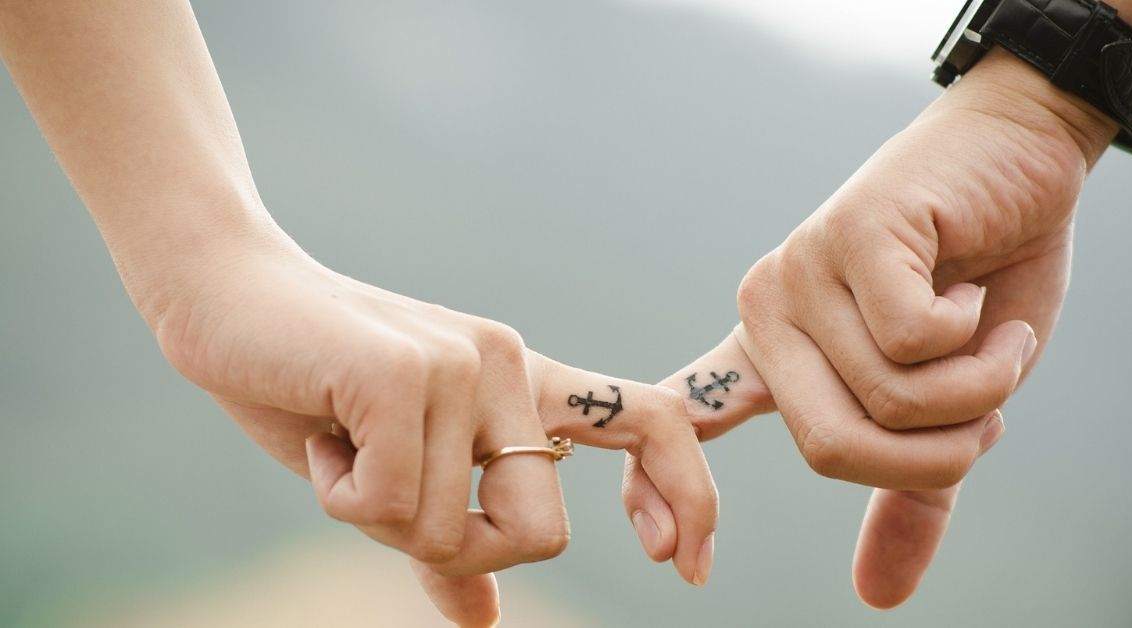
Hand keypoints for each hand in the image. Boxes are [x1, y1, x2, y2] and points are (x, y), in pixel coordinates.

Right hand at [148, 238, 718, 625]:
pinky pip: (395, 503)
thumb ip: (446, 543)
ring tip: (339, 447)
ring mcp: (464, 365)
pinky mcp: (409, 372)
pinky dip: (341, 497)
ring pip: (456, 530)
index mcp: (522, 385)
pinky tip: (318, 436)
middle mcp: (510, 366)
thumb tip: (486, 621)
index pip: (653, 422)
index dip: (688, 495)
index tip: (684, 567)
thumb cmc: (310, 389)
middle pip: (542, 533)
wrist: (223, 297)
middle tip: (387, 503)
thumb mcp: (389, 477)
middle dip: (462, 553)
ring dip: (380, 520)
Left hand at [631, 49, 1119, 608]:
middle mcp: (767, 313)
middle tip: (988, 410)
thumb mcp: (949, 401)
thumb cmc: (981, 275)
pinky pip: (910, 340)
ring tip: (990, 334)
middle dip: (936, 451)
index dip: (658, 490)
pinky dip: (976, 338)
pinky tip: (972, 286)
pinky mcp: (848, 235)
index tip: (672, 560)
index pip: (687, 423)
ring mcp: (800, 271)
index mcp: (772, 355)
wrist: (1018, 155)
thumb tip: (877, 598)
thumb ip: (908, 490)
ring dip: (975, 389)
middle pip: (830, 447)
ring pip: (886, 398)